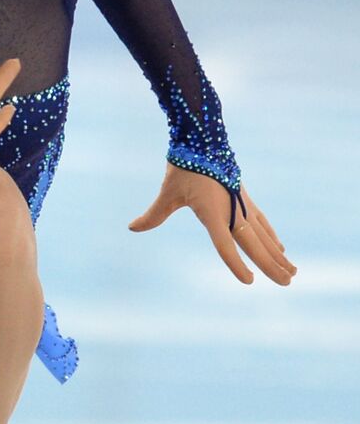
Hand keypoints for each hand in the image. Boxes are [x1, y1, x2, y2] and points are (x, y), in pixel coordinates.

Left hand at [128, 164, 296, 284]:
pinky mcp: (246, 199)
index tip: (248, 281)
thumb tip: (132, 227)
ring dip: (278, 254)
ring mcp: (243, 204)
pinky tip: (280, 248)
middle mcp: (233, 209)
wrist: (204, 140)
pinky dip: (272, 236)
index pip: (225, 244)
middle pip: (255, 243)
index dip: (236, 264)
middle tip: (288, 284)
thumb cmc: (184, 167)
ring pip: (264, 235)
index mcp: (213, 211)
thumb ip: (153, 214)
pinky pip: (263, 222)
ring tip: (292, 272)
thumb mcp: (167, 193)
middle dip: (271, 265)